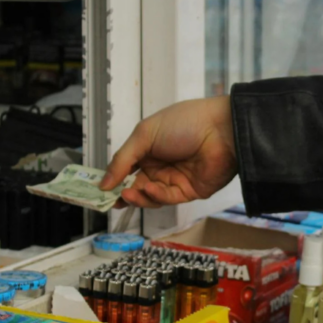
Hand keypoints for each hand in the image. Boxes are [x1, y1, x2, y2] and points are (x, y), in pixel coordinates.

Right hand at [100, 96, 236, 207]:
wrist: (222, 130)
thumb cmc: (185, 122)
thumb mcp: (145, 134)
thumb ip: (123, 159)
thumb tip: (103, 183)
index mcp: (149, 147)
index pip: (127, 167)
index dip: (114, 178)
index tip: (99, 189)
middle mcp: (162, 163)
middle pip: (136, 185)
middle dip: (123, 193)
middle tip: (109, 200)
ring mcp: (175, 178)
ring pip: (150, 195)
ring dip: (138, 196)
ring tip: (127, 194)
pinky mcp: (189, 190)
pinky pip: (167, 198)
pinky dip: (156, 195)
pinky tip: (149, 189)